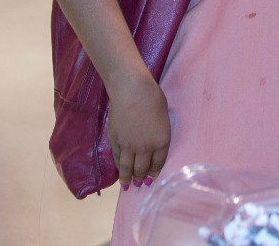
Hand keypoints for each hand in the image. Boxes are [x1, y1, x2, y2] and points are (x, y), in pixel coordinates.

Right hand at [107, 72, 170, 188]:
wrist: (132, 92)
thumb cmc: (153, 99)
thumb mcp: (163, 119)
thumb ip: (158, 134)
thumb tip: (152, 144)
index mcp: (162, 141)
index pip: (158, 163)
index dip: (154, 173)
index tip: (151, 179)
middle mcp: (146, 148)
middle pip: (142, 168)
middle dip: (141, 178)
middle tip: (139, 184)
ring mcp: (129, 146)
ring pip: (127, 168)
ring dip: (127, 179)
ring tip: (127, 186)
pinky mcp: (115, 142)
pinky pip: (117, 158)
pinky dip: (119, 166)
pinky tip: (120, 171)